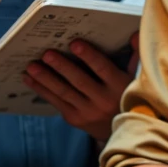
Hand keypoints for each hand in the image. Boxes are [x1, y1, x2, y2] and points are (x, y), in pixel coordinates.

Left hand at [23, 34, 137, 143]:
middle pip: (79, 81)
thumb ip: (135, 56)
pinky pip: (57, 102)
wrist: (126, 133)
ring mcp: (88, 112)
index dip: (88, 56)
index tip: (74, 43)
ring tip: (31, 66)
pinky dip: (42, 90)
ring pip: (64, 92)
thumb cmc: (129, 97)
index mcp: (119, 87)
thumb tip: (134, 33)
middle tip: (46, 53)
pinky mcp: (76, 119)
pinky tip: (29, 79)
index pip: (102, 69)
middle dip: (62, 66)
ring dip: (46, 79)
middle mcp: (103, 101)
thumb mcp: (137, 79)